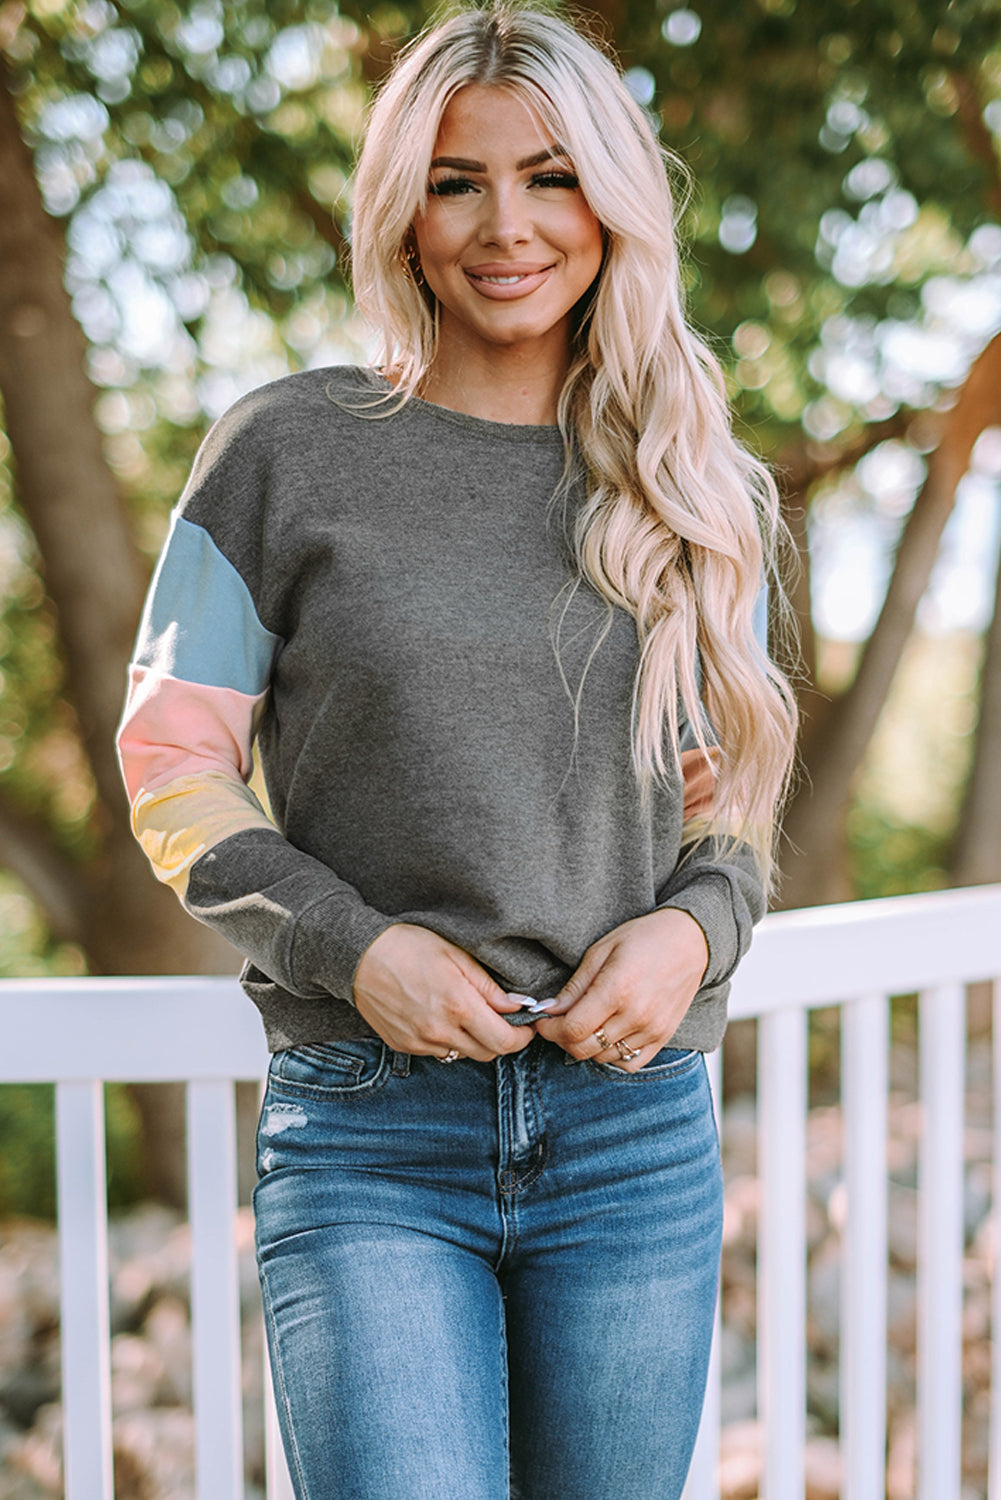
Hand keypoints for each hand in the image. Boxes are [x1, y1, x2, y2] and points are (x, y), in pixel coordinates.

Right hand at [353, 923, 534, 1060]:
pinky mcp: (403, 1046)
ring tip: (466, 1014)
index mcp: (458, 1006)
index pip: (504, 1041)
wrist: (358, 956)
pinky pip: (437, 1052)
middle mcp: (440, 1031)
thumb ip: (489, 987)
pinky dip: (447, 1040)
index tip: (525, 1025)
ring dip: (473, 1040)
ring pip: (462, 1055)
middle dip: (501, 1039)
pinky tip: (440, 1016)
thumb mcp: (456, 956)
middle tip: (500, 1018)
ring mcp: (420, 1042)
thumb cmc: (409, 947)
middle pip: (487, 1053)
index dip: (522, 1036)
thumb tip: (518, 1006)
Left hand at [533, 908, 707, 1070]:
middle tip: (559, 1023)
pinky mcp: (664, 1037)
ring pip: (604, 1058)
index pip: (572, 1029)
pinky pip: (630, 1064)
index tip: (542, 1020)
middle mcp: (636, 1015)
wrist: (690, 941)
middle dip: (563, 1040)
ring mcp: (652, 1030)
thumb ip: (574, 986)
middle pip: (584, 1049)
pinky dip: (613, 1056)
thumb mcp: (601, 951)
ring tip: (585, 1024)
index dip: (550, 1030)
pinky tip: (608, 1036)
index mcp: (617, 990)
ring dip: (587, 1046)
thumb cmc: (642, 938)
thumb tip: (548, 1011)